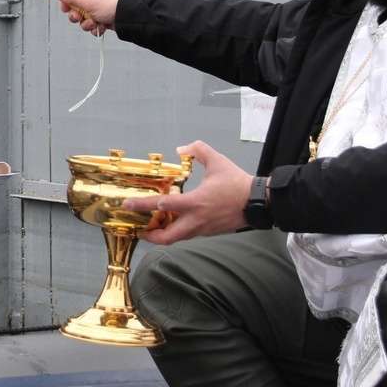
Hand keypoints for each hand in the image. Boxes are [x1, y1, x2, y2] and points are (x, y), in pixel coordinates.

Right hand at [56, 0, 121, 35]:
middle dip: (76, 16)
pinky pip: (92, 25)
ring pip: (83, 19)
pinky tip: (101, 26)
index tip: (65, 9)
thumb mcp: (87, 1)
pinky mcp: (102, 18)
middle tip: (79, 18)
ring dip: (87, 24)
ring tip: (95, 22)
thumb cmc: (108, 5)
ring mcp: (98, 9)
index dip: (66, 1)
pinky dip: (95, 28)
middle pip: (75, 7)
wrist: (127, 16)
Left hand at [121, 140, 251, 244]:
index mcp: (195, 202)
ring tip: (153, 225)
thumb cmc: (237, 183)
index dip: (143, 205)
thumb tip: (181, 149)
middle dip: (150, 235)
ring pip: (177, 237)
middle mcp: (196, 220)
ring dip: (163, 234)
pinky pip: (188, 234)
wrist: (258, 202)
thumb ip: (198, 150)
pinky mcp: (208, 232)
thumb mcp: (217, 161)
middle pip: (167, 237)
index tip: (128, 205)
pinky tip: (173, 221)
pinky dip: (177, 230)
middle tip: (139, 229)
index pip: (164, 205)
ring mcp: (202, 229)